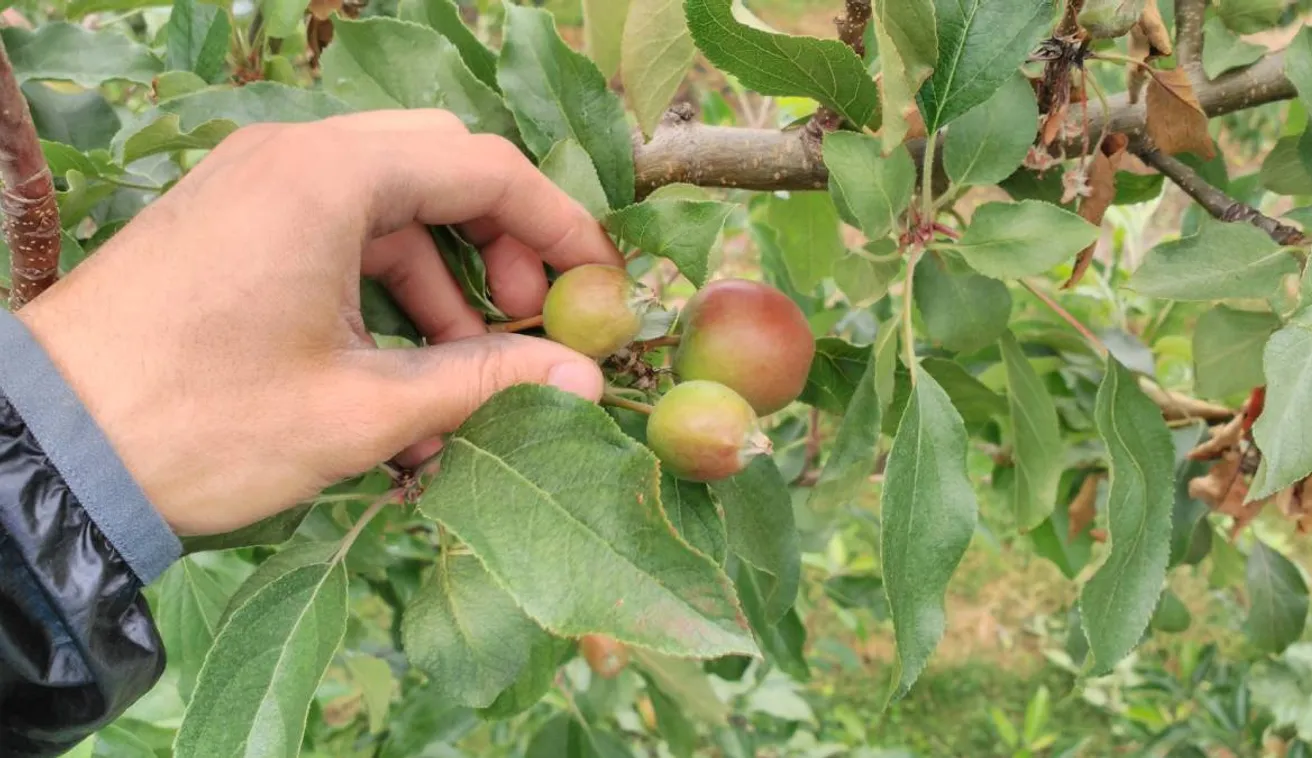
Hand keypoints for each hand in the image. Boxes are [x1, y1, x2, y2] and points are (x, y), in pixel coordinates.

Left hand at [13, 110, 621, 534]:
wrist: (45, 450)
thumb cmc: (203, 423)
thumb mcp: (361, 410)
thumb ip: (484, 382)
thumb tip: (586, 378)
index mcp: (328, 176)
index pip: (485, 168)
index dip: (560, 226)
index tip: (601, 284)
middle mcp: (291, 157)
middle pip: (440, 169)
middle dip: (500, 245)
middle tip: (527, 323)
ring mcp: (255, 187)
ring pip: (390, 208)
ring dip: (441, 284)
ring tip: (464, 381)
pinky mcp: (232, 225)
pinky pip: (337, 236)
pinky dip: (383, 294)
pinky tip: (399, 379)